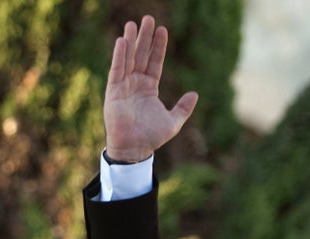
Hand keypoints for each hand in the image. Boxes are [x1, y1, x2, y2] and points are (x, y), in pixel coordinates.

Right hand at [104, 15, 197, 161]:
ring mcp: (124, 86)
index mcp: (149, 87)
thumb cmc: (152, 136)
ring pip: (128, 59)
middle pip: (141, 55)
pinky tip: (123, 42)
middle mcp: (136, 83)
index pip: (155, 62)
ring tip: (133, 24)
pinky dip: (120, 56)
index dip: (159, 47)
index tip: (163, 30)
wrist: (136, 148)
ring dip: (131, 41)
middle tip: (148, 18)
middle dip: (145, 38)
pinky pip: (117, 70)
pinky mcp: (113, 92)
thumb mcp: (174, 121)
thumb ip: (183, 107)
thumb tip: (195, 93)